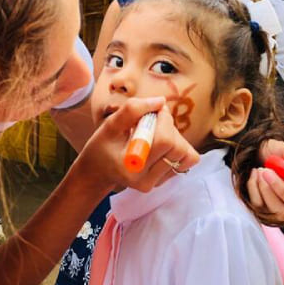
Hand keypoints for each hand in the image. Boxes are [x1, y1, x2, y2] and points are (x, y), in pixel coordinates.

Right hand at [75, 97, 199, 193]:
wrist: (98, 170)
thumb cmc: (103, 145)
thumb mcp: (111, 124)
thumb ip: (133, 109)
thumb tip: (161, 101)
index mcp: (131, 166)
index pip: (164, 141)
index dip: (164, 119)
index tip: (155, 109)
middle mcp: (145, 180)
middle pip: (178, 148)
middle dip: (170, 128)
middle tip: (154, 121)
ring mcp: (155, 183)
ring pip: (185, 154)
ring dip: (175, 137)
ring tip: (155, 134)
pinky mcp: (163, 182)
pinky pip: (184, 161)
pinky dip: (177, 148)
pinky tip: (159, 145)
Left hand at [247, 140, 283, 222]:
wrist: (252, 160)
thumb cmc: (273, 155)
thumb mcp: (280, 148)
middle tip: (268, 173)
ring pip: (282, 213)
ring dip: (267, 189)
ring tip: (260, 170)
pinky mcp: (268, 214)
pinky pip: (262, 208)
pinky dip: (255, 189)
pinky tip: (254, 176)